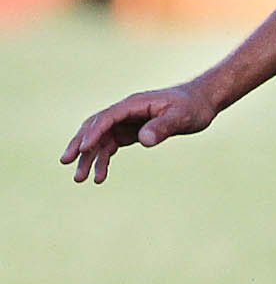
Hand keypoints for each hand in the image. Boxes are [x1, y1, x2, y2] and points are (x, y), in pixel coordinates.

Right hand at [61, 82, 220, 183]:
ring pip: (100, 140)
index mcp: (133, 104)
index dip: (94, 133)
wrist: (201, 103)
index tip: (84, 149)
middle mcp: (125, 112)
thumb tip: (144, 140)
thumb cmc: (192, 107)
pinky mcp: (130, 132)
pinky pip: (110, 146)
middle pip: (95, 127)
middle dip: (80, 145)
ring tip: (80, 180)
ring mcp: (126, 122)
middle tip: (66, 162)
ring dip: (88, 158)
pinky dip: (103, 160)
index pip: (107, 118)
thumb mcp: (182, 117)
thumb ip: (163, 127)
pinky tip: (99, 176)